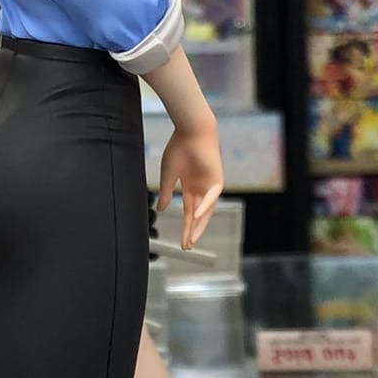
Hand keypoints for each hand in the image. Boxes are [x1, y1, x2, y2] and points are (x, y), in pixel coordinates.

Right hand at [157, 123, 223, 248]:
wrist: (191, 130)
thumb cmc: (179, 148)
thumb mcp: (168, 175)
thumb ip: (165, 193)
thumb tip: (160, 209)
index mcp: (190, 185)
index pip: (187, 211)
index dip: (184, 226)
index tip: (180, 242)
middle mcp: (201, 187)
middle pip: (197, 215)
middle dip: (192, 231)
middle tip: (186, 246)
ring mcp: (210, 184)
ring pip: (206, 210)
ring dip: (199, 225)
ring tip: (191, 239)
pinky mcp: (216, 179)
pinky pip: (211, 197)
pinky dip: (203, 207)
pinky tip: (195, 218)